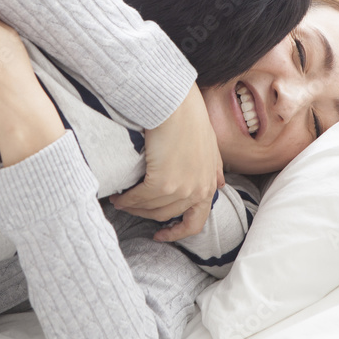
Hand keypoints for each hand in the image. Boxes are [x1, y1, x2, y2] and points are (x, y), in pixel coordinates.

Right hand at [109, 83, 224, 241]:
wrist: (177, 105)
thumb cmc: (191, 118)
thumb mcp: (211, 145)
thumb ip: (214, 167)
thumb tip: (220, 185)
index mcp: (209, 185)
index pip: (195, 223)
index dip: (176, 233)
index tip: (161, 234)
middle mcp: (197, 191)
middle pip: (166, 215)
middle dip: (146, 214)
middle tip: (130, 207)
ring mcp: (181, 189)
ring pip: (151, 209)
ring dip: (133, 207)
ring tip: (121, 201)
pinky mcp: (162, 183)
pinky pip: (140, 199)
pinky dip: (127, 200)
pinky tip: (119, 197)